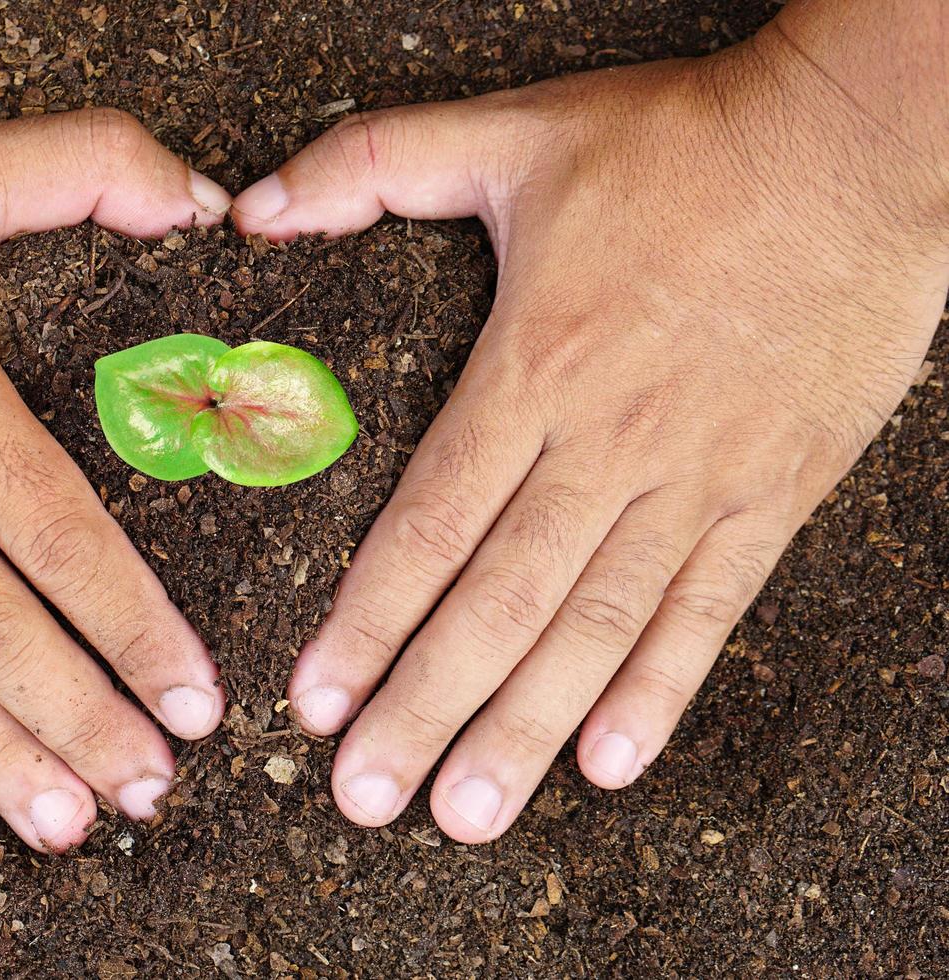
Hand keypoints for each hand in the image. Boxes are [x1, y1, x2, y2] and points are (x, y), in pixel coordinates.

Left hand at [233, 18, 947, 839]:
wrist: (860, 147)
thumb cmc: (682, 142)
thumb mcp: (513, 132)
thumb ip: (371, 163)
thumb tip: (252, 206)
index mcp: (533, 368)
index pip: (429, 524)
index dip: (366, 621)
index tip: (315, 701)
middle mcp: (606, 444)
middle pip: (498, 602)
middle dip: (424, 708)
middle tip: (366, 798)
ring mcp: (695, 479)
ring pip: (594, 628)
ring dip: (525, 728)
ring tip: (466, 813)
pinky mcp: (770, 494)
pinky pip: (708, 610)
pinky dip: (659, 688)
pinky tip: (611, 763)